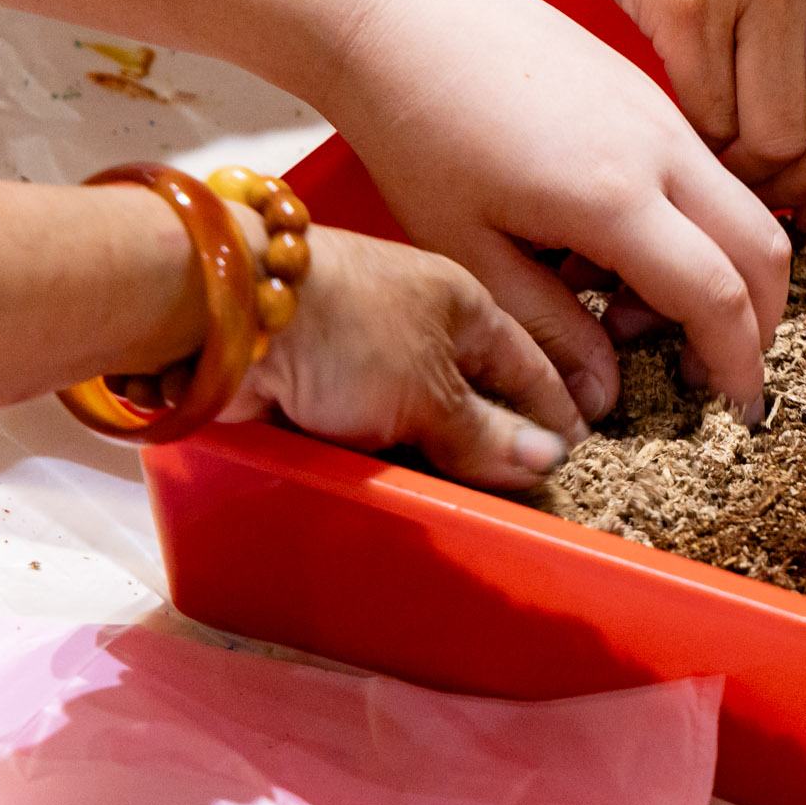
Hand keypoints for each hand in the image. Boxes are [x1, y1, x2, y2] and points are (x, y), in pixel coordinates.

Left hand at [222, 224, 584, 490]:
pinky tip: (401, 484)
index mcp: (463, 303)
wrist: (227, 312)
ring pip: (419, 414)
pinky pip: (369, 427)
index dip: (554, 411)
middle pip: (473, 391)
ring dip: (437, 454)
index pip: (527, 364)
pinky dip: (386, 455)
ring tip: (467, 501)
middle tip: (525, 495)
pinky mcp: (317, 378)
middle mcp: (418, 321)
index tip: (577, 457)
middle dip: (496, 440)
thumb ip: (486, 434)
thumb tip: (550, 462)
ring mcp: (365, 350)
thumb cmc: (350, 332)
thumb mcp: (431, 390)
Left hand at [320, 0, 789, 421]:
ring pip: (743, 206)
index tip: (735, 410)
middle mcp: (661, 148)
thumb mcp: (468, 252)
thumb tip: (603, 399)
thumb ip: (548, 329)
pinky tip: (611, 246)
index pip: (718, 296)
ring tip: (629, 307)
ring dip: (722, 272)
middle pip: (766, 247)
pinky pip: (707, 171)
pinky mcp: (647, 90)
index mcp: (616, 197)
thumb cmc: (415, 130)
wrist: (395, 14)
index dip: (738, 364)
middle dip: (759, 322)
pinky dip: (695, 227)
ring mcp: (661, 112)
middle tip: (707, 371)